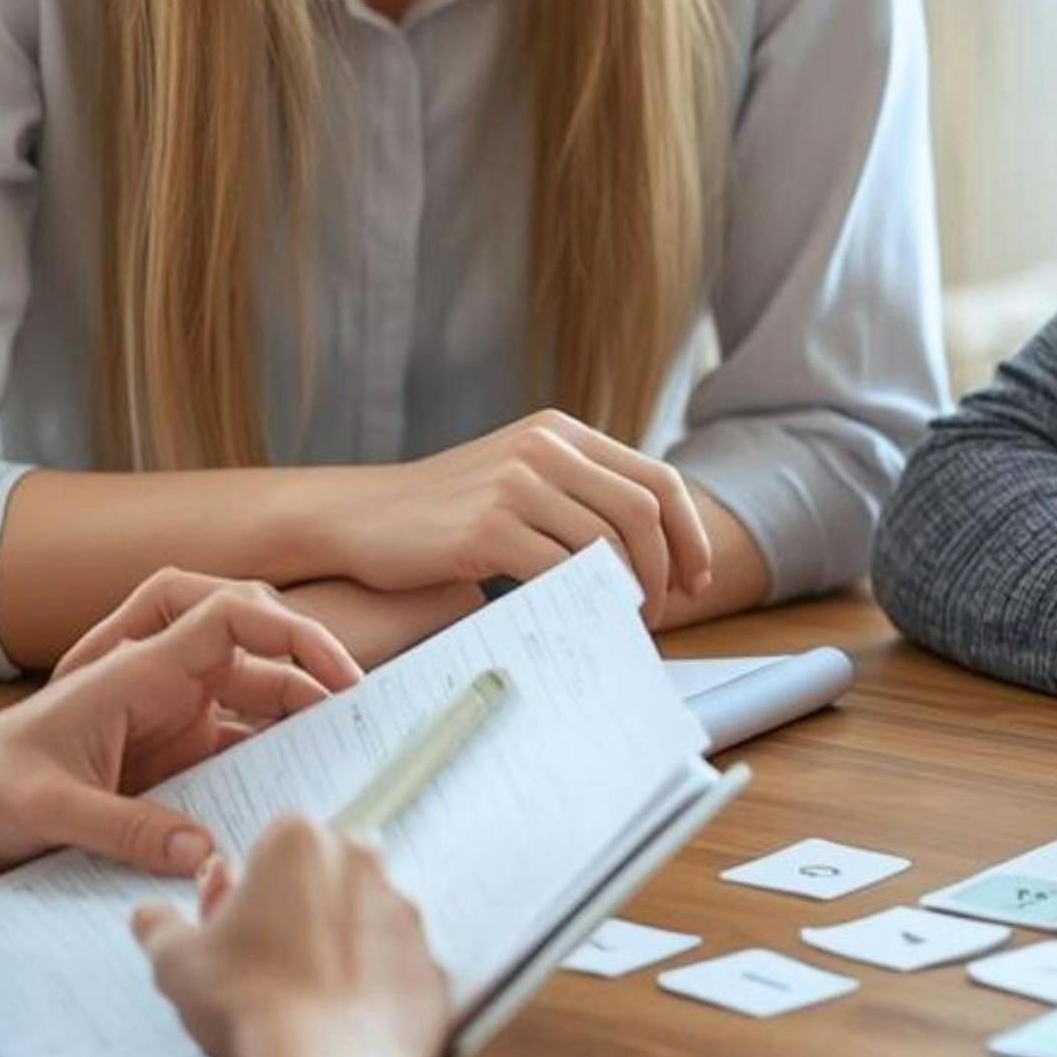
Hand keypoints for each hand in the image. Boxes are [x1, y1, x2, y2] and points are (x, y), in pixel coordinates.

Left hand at [0, 575, 362, 883]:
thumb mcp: (49, 810)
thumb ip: (124, 828)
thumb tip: (201, 851)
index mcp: (137, 671)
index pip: (230, 617)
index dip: (292, 631)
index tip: (337, 675)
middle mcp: (164, 683)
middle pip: (260, 652)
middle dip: (314, 672)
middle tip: (363, 719)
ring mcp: (173, 718)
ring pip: (259, 699)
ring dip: (302, 718)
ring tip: (349, 752)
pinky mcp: (174, 756)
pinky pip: (240, 746)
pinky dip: (275, 759)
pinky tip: (302, 788)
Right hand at [133, 816, 446, 1056]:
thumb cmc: (251, 1004)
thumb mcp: (177, 962)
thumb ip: (159, 927)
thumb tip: (148, 916)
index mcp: (300, 842)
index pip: (272, 849)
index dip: (250, 893)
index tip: (238, 932)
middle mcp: (364, 864)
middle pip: (323, 879)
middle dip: (299, 912)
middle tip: (266, 967)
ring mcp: (406, 916)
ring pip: (365, 922)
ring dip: (339, 950)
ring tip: (303, 1002)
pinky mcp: (430, 967)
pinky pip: (398, 972)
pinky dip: (374, 993)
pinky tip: (341, 1024)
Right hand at [308, 410, 714, 620]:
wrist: (360, 517)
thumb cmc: (442, 514)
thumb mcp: (517, 481)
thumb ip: (575, 496)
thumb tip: (648, 553)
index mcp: (560, 433)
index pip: (657, 480)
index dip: (689, 535)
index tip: (697, 579)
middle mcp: (544, 448)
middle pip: (644, 512)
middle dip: (668, 571)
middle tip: (664, 613)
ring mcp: (516, 484)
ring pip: (609, 543)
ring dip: (631, 593)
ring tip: (627, 623)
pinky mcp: (488, 526)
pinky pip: (561, 569)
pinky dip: (586, 600)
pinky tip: (586, 620)